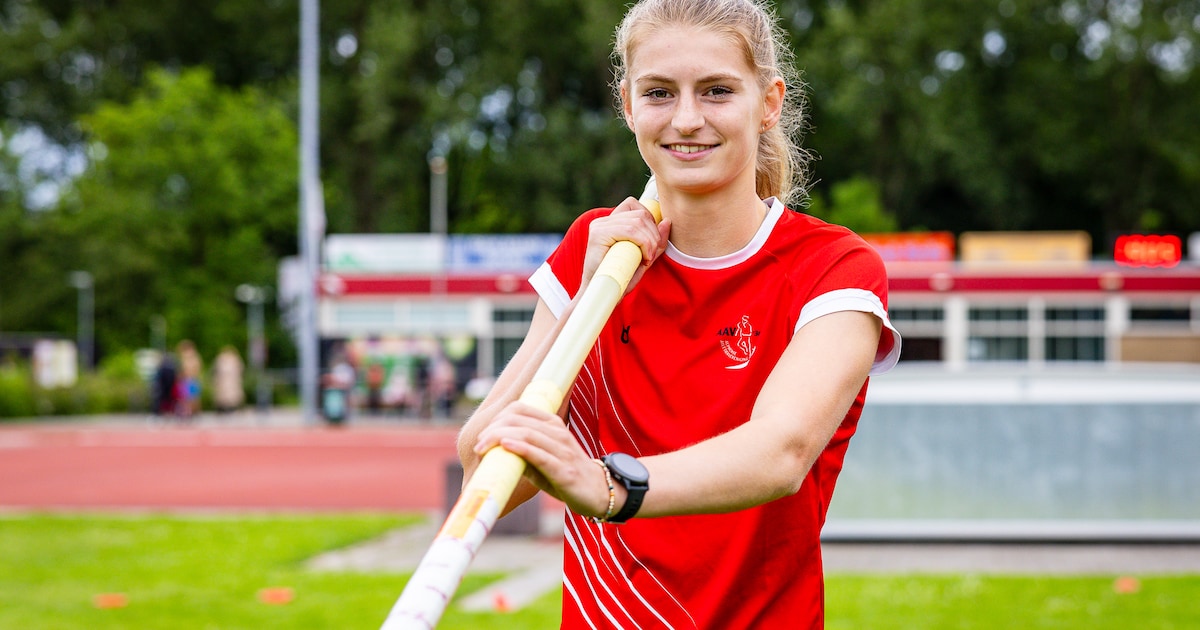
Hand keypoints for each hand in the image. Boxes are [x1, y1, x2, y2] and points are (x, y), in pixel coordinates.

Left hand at [473, 401, 614, 518]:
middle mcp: (558, 433)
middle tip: (480, 444)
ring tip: (483, 447)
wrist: (597, 492)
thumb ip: (522, 452)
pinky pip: (539, 455)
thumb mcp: (543, 457)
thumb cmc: (565, 474)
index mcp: (552, 425)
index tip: (484, 434)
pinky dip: (520, 448)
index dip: (498, 417)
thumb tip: (493, 453)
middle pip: (519, 420)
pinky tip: (506, 447)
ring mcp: (562, 450)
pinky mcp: (564, 470)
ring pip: (527, 434)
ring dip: (500, 437)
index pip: (520, 408)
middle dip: (494, 429)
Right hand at [582, 197, 670, 294]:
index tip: (652, 243)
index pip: (635, 205)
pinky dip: (643, 243)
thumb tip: (667, 221)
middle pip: (640, 214)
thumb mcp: (643, 257)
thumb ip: (655, 241)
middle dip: (654, 235)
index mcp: (611, 222)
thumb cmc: (619, 278)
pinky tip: (643, 258)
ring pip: (637, 222)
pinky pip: (630, 230)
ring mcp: (599, 226)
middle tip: (651, 255)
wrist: (600, 295)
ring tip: (646, 259)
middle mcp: (603, 220)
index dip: (650, 221)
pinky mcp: (598, 234)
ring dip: (650, 241)